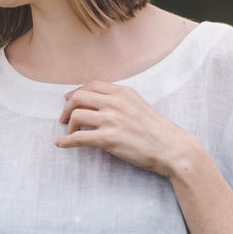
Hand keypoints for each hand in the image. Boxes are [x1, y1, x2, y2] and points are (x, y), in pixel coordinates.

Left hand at [55, 81, 199, 179]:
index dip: (76, 92)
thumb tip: (101, 104)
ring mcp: (111, 120)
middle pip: (78, 97)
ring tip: (70, 132)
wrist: (171, 147)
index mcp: (123, 92)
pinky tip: (61, 145)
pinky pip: (78, 137)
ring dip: (68, 124)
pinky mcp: (109, 139)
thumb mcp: (139, 106)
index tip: (69, 100)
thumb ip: (121, 101)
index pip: (91, 85)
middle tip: (64, 118)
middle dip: (67, 108)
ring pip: (76, 115)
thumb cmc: (157, 131)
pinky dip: (66, 141)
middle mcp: (115, 102)